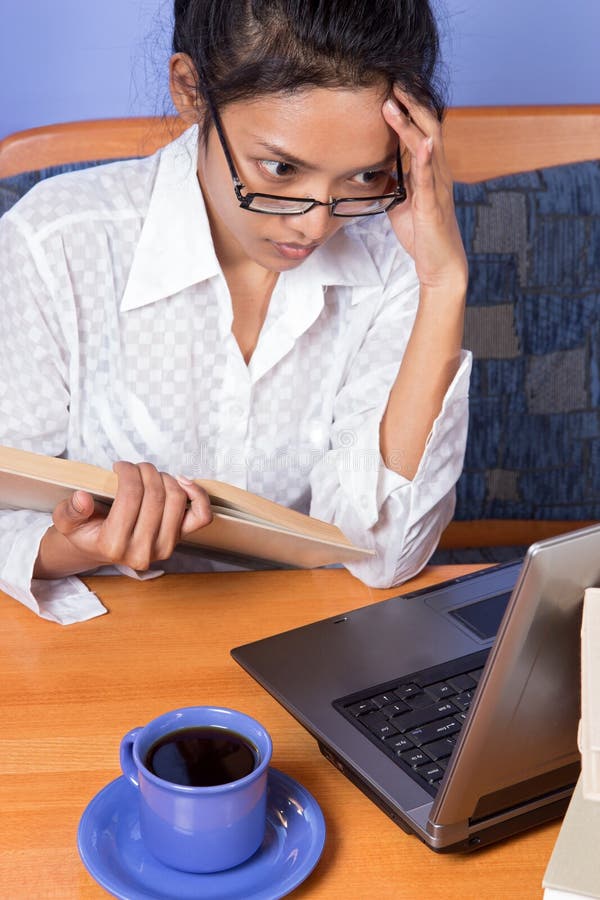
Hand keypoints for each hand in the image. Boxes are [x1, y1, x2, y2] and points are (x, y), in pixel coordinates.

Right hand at [36, 461, 212, 576]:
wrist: (100, 549)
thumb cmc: (85, 531)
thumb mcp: (66, 521)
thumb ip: (70, 511)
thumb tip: (83, 498)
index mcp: (114, 546)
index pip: (131, 497)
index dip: (128, 472)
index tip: (120, 466)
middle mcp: (142, 551)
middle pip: (156, 496)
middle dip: (146, 471)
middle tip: (135, 467)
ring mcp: (164, 547)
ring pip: (177, 500)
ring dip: (165, 478)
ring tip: (150, 474)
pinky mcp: (180, 540)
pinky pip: (201, 516)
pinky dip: (197, 494)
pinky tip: (182, 481)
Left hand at [382, 87, 467, 294]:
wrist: (441, 265)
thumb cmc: (423, 235)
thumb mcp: (402, 203)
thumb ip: (394, 183)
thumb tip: (377, 169)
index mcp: (429, 171)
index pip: (420, 130)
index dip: (408, 107)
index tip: (391, 85)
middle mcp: (438, 173)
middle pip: (427, 127)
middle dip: (410, 102)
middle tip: (393, 79)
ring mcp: (438, 187)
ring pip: (427, 145)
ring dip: (410, 122)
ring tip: (395, 100)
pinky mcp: (433, 205)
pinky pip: (429, 178)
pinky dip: (424, 157)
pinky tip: (421, 140)